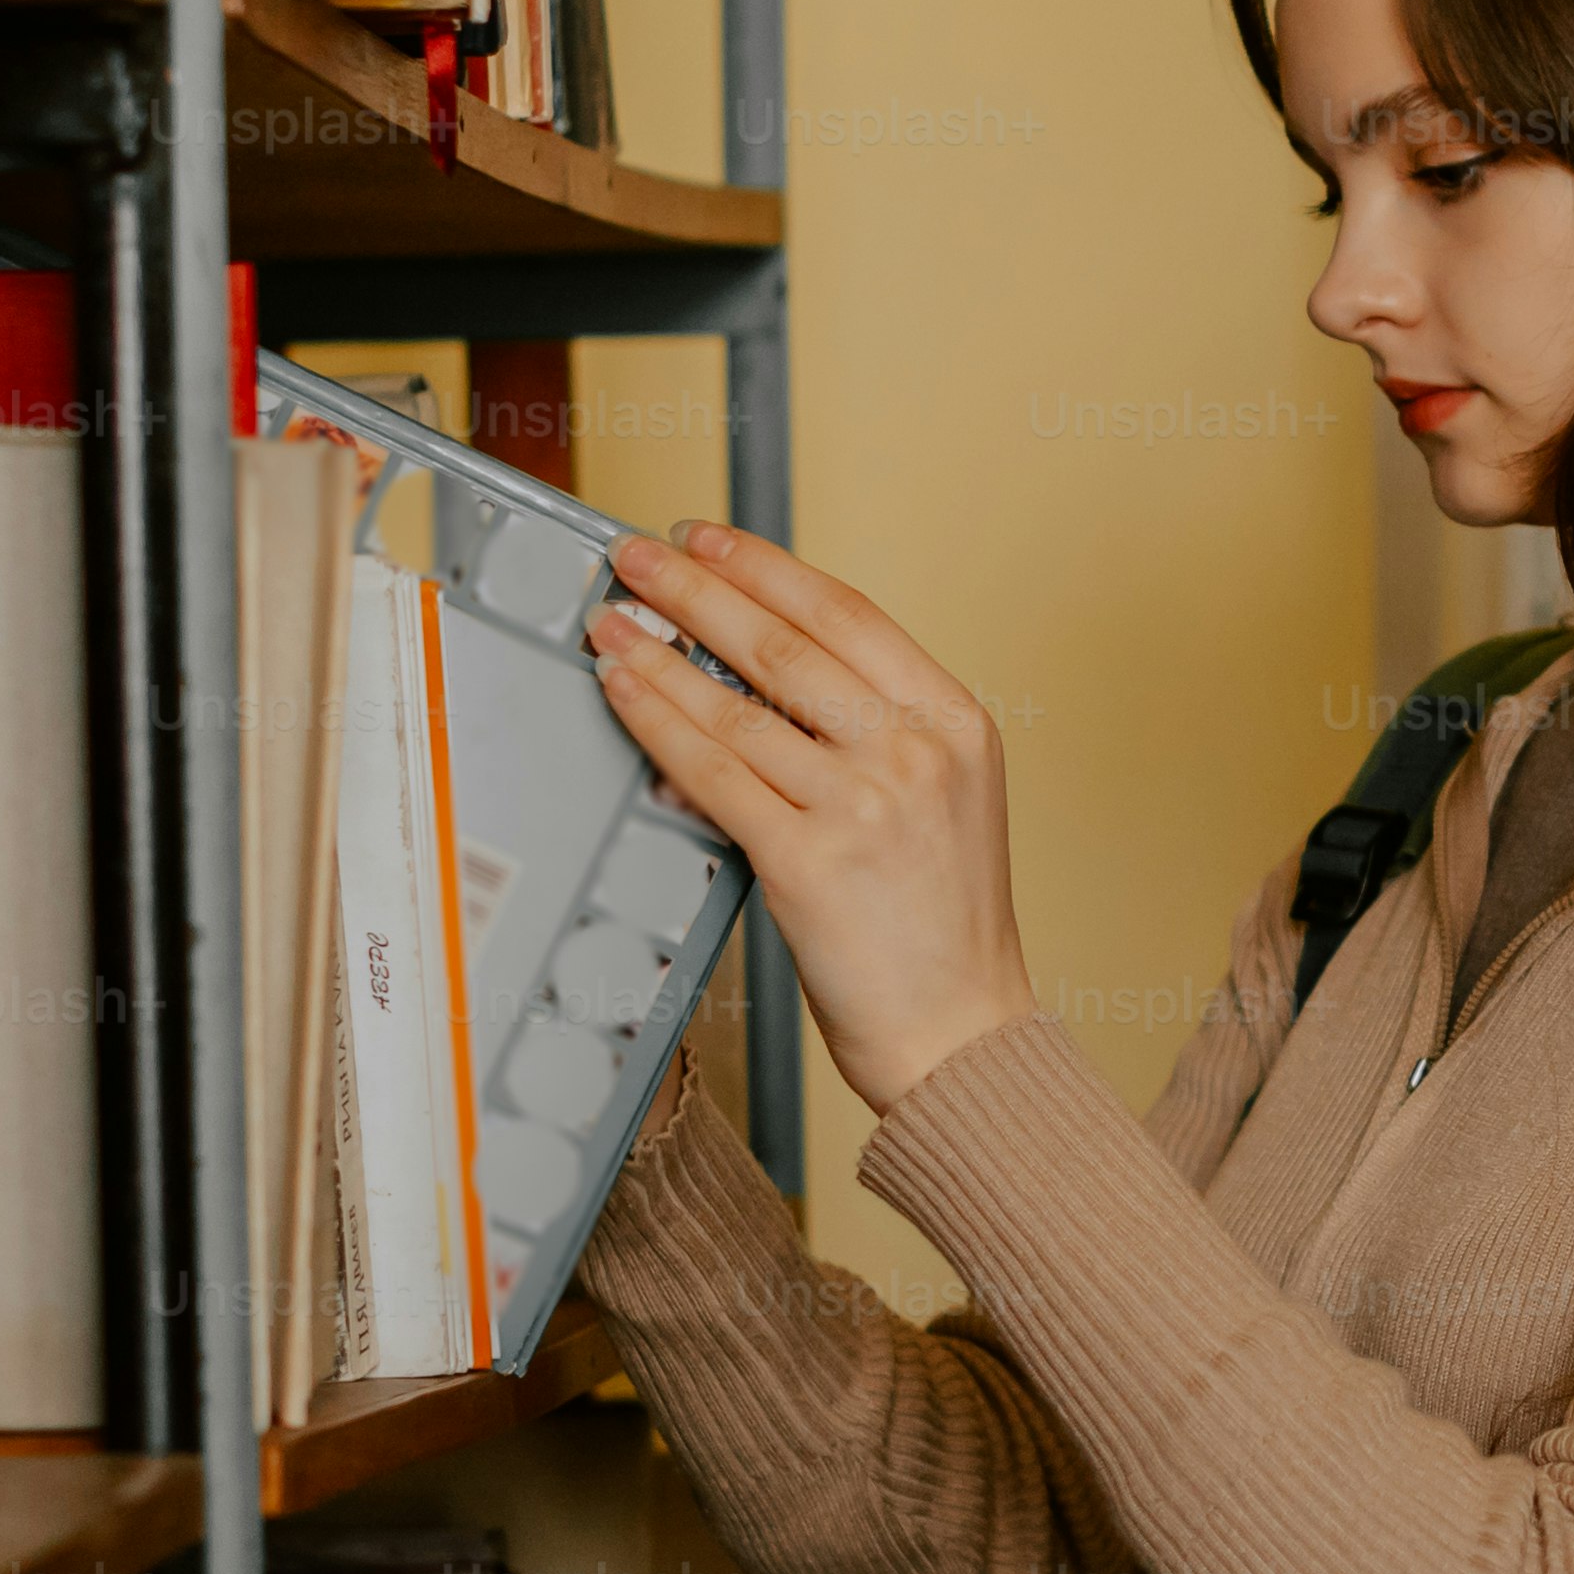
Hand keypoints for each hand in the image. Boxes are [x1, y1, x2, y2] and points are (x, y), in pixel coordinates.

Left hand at [589, 527, 1038, 1112]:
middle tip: (637, 557)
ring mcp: (864, 805)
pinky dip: (658, 724)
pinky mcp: (808, 862)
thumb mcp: (945, 798)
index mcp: (956, 722)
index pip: (846, 613)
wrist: (962, 1033)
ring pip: (737, 705)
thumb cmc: (945, 926)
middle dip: (694, 589)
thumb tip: (764, 671)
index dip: (766, 567)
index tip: (709, 541)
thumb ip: (878, 730)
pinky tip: (626, 694)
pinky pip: (712, 774)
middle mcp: (916, 752)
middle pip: (784, 643)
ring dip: (659, 652)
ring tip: (610, 623)